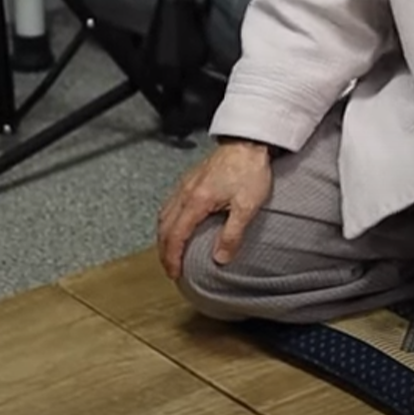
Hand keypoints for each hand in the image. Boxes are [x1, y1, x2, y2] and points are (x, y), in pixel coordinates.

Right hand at [156, 138, 274, 281]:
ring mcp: (185, 184)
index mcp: (196, 201)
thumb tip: (220, 258)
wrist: (248, 141)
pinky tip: (175, 224)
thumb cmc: (250, 170)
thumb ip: (232, 234)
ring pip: (164, 215)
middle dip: (164, 251)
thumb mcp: (247, 206)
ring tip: (170, 251)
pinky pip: (170, 203)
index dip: (172, 258)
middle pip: (164, 228)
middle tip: (170, 268)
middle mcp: (185, 193)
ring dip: (164, 236)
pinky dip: (167, 220)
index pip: (176, 236)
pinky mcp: (190, 179)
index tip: (174, 273)